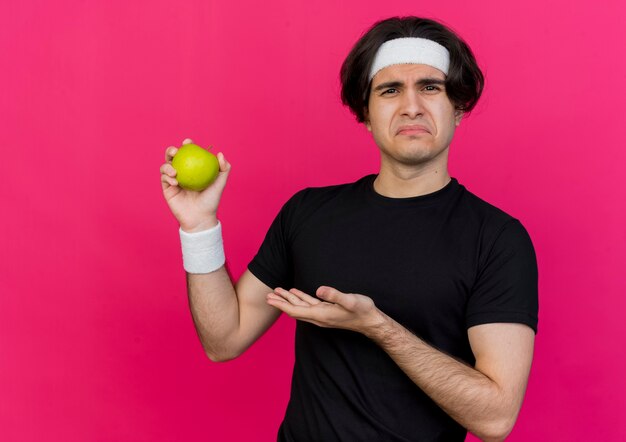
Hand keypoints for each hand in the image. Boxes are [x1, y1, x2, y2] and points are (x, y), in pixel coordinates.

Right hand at [160, 138, 231, 231]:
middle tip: (176, 151)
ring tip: (175, 172)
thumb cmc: (211, 200)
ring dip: (167, 165)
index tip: (188, 142)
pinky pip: (163, 179)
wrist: (200, 217)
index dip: (187, 145)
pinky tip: (175, 181)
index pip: (189, 153)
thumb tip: (220, 154)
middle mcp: (182, 172)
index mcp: (193, 168)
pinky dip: (167, 177)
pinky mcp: (167, 189)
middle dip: (171, 150)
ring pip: (165, 166)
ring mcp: (173, 180)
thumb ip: (224, 169)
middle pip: (172, 157)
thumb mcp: (220, 184)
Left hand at [266, 286, 384, 335]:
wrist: (370, 321)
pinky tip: (295, 293)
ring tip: (277, 292)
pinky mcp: (326, 311)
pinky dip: (300, 299)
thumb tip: (319, 290)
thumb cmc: (362, 310)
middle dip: (280, 303)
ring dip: (288, 300)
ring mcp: (322, 315)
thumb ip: (335, 295)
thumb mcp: (351, 301)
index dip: (282, 305)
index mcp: (322, 315)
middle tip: (266, 295)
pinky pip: (309, 305)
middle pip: (294, 310)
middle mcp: (319, 317)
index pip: (296, 311)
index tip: (270, 299)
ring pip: (300, 307)